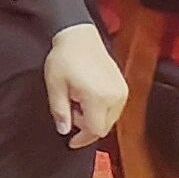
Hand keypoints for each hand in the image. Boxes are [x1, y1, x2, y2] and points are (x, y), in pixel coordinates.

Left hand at [46, 23, 128, 147]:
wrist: (78, 36)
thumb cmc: (65, 58)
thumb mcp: (55, 85)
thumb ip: (59, 111)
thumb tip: (63, 130)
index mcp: (98, 98)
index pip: (95, 130)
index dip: (82, 138)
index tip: (70, 141)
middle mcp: (115, 97)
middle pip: (104, 127)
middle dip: (86, 126)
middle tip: (69, 111)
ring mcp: (122, 92)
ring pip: (110, 119)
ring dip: (93, 118)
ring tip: (76, 101)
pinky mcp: (123, 87)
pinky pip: (114, 108)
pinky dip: (101, 110)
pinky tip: (86, 98)